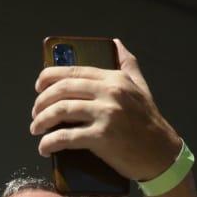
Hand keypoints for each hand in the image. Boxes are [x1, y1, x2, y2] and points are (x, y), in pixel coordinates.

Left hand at [30, 38, 180, 181]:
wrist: (161, 154)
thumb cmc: (147, 121)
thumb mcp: (140, 86)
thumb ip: (127, 63)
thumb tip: (115, 42)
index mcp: (114, 78)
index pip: (72, 72)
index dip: (48, 78)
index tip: (38, 88)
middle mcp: (109, 92)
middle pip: (61, 90)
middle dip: (41, 102)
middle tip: (35, 114)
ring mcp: (106, 114)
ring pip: (60, 111)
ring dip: (40, 121)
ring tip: (36, 130)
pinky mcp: (102, 137)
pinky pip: (65, 137)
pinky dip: (49, 143)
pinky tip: (44, 148)